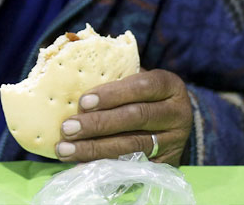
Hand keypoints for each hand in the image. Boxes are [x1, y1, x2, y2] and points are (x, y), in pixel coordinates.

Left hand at [55, 69, 192, 165]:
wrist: (175, 120)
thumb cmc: (144, 93)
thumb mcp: (138, 79)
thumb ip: (115, 77)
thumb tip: (74, 78)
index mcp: (169, 85)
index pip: (142, 87)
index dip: (112, 94)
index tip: (83, 102)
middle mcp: (176, 113)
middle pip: (135, 118)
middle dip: (98, 124)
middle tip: (67, 128)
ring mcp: (173, 141)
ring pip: (132, 146)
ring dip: (95, 148)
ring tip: (66, 149)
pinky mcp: (166, 164)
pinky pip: (133, 166)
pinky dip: (105, 165)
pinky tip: (82, 164)